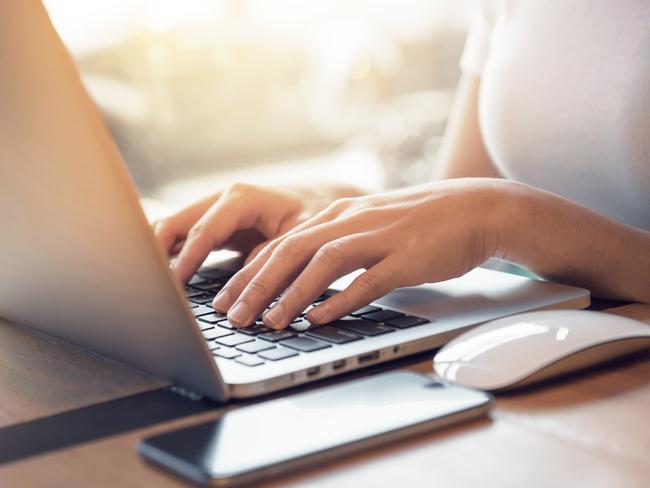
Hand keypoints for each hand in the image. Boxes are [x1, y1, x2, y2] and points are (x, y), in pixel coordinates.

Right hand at [153, 182, 362, 283]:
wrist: (321, 202)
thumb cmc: (313, 215)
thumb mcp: (299, 236)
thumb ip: (271, 256)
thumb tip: (244, 284)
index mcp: (241, 198)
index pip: (204, 230)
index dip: (187, 258)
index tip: (173, 284)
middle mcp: (222, 200)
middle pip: (176, 223)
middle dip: (157, 251)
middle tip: (147, 283)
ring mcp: (215, 211)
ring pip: (173, 229)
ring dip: (158, 253)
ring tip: (146, 283)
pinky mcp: (215, 226)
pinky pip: (183, 238)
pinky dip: (170, 255)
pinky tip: (160, 277)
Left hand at [214, 178, 512, 328]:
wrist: (471, 210)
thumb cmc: (415, 224)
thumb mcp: (366, 226)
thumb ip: (333, 247)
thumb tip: (302, 284)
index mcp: (336, 214)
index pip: (281, 243)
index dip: (248, 273)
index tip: (224, 300)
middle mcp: (349, 221)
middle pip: (291, 251)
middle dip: (256, 285)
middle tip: (232, 316)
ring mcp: (378, 237)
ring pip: (322, 263)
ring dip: (291, 294)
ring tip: (269, 322)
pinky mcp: (405, 258)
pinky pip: (366, 280)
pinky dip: (340, 301)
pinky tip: (319, 319)